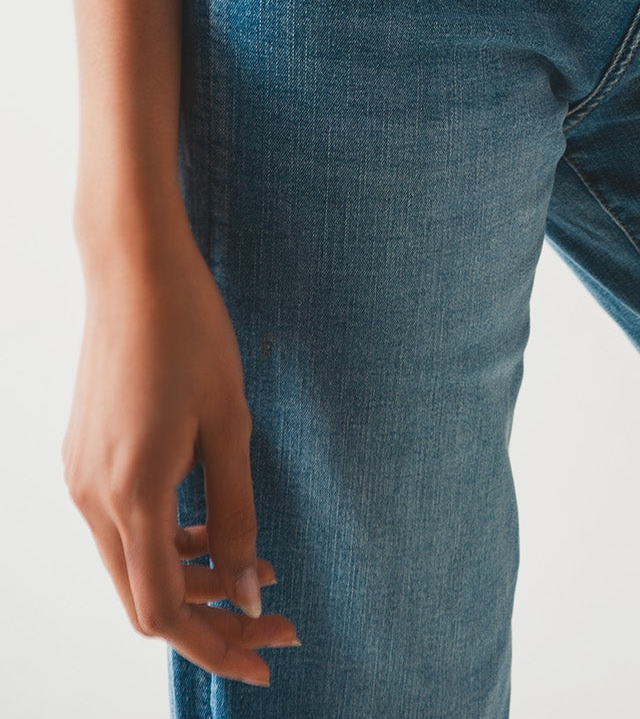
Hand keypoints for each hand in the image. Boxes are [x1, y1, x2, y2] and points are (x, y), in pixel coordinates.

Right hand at [62, 193, 298, 685]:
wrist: (133, 268)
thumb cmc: (190, 333)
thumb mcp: (229, 424)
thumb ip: (236, 514)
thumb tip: (246, 591)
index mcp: (132, 493)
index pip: (166, 610)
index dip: (217, 644)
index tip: (270, 654)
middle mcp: (93, 496)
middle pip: (145, 599)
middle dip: (211, 621)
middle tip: (274, 619)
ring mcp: (81, 476)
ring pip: (132, 564)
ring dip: (192, 579)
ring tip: (258, 568)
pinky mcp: (84, 456)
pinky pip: (122, 526)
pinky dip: (168, 541)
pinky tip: (213, 525)